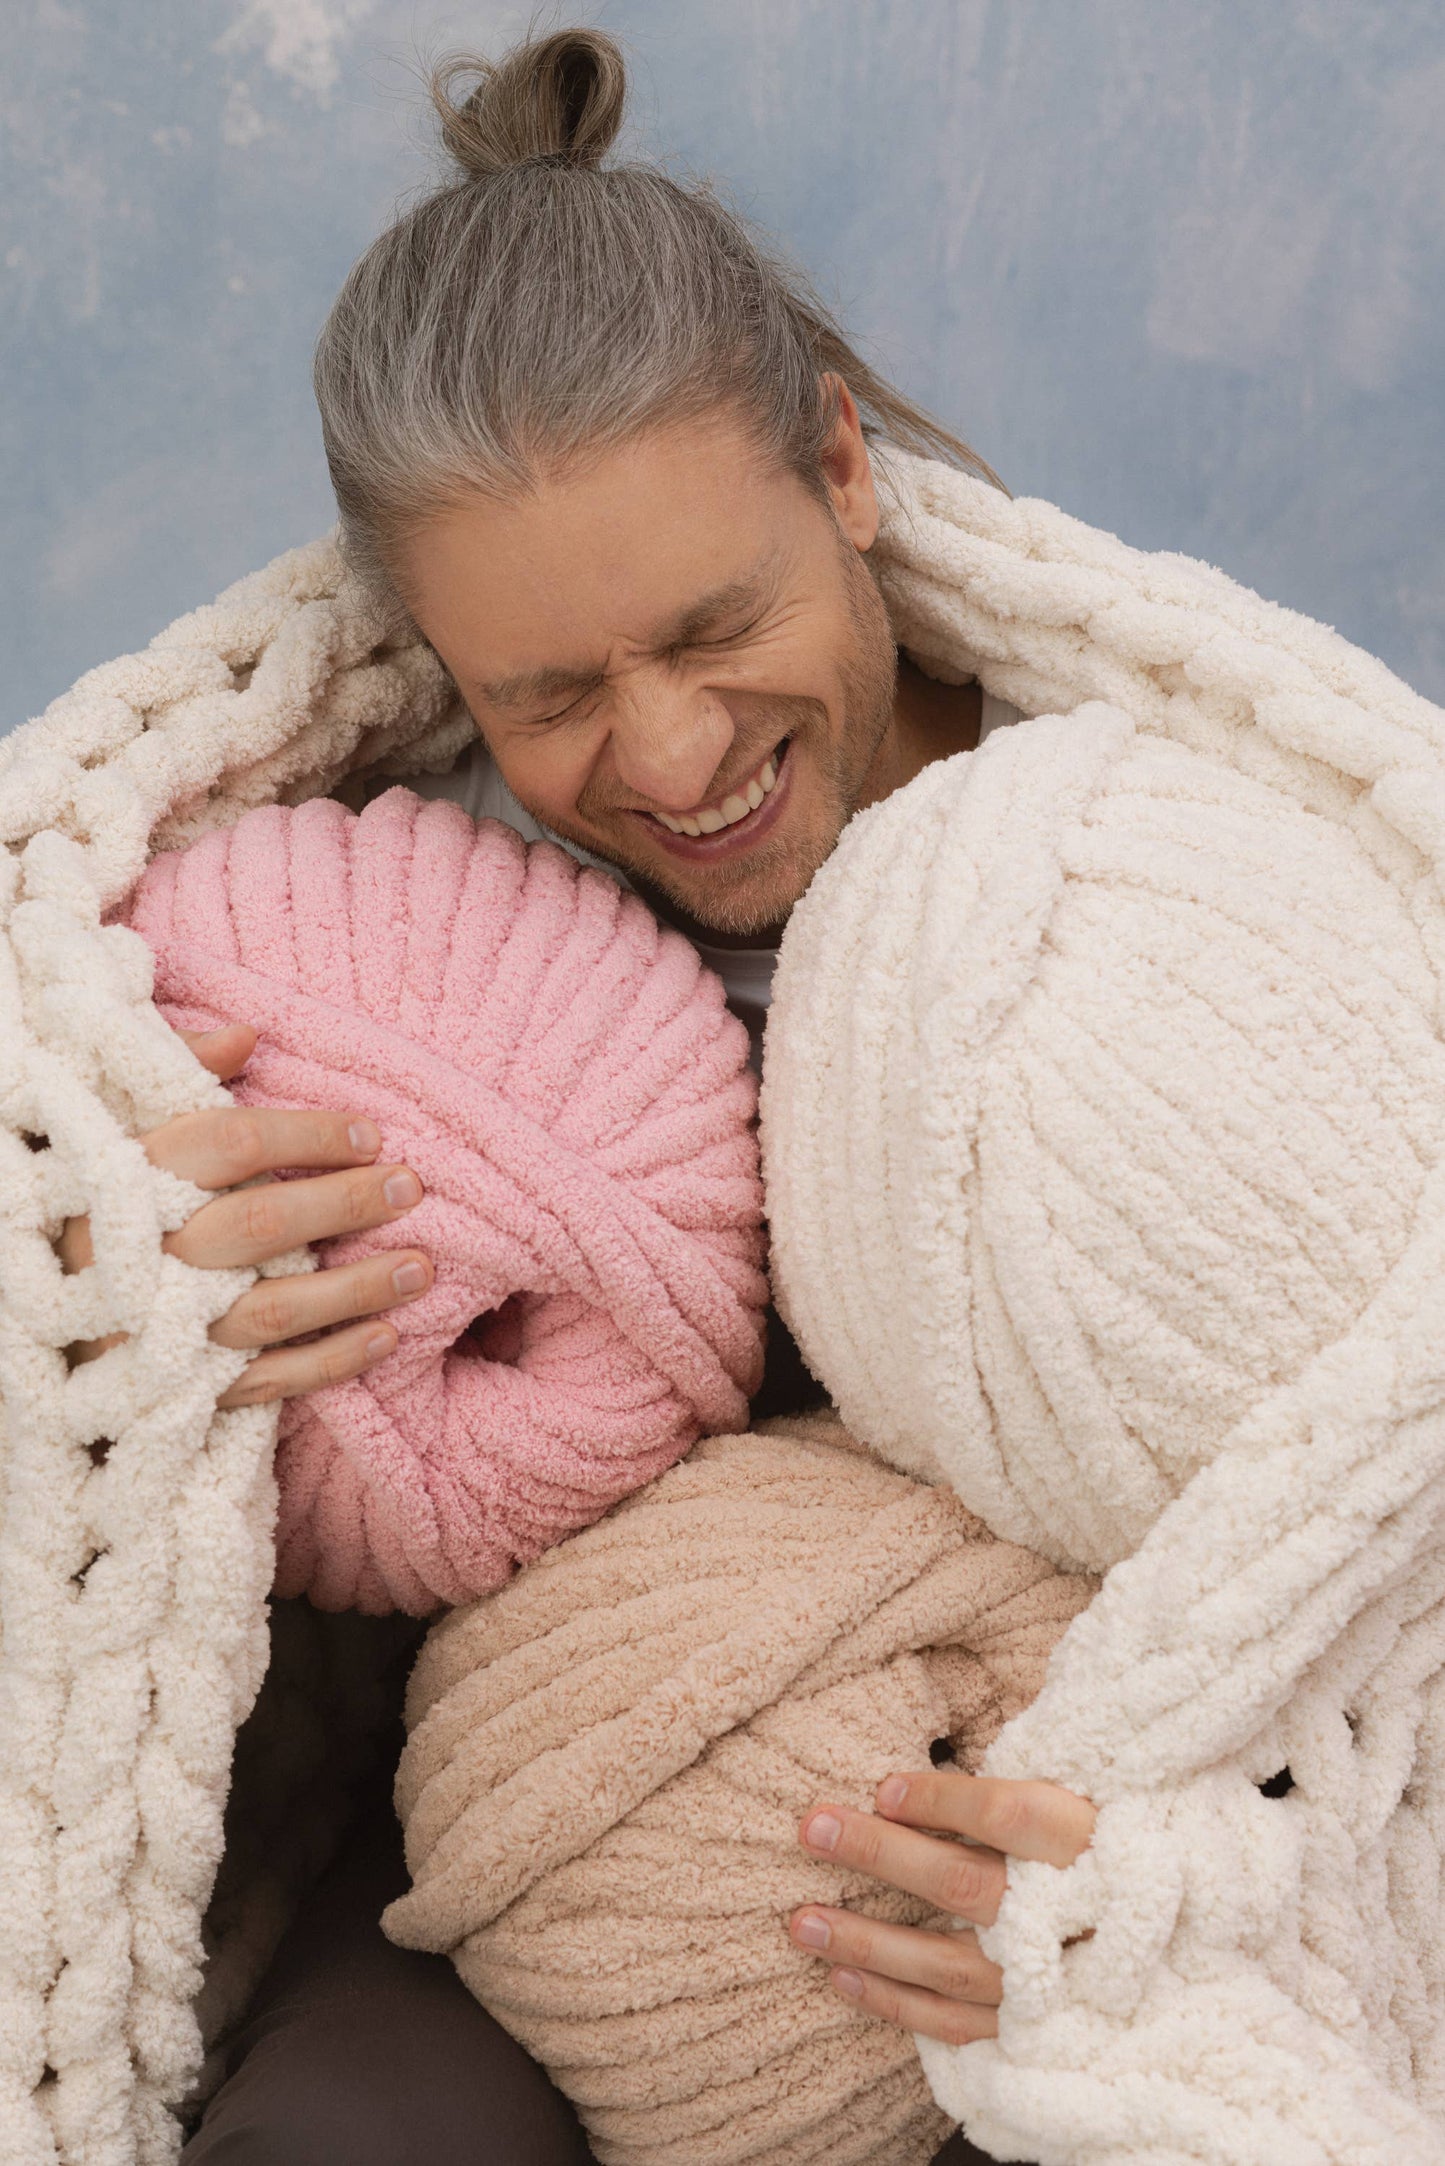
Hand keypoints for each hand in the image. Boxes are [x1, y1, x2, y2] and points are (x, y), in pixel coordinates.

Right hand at [58, 1022, 432, 1407]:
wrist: (47, 1308)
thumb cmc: (114, 1197)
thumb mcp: (130, 1125)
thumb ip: (182, 1074)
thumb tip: (246, 1035)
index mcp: (136, 1176)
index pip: (233, 1144)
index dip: (309, 1135)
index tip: (372, 1133)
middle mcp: (151, 1253)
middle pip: (259, 1224)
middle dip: (345, 1204)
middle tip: (411, 1188)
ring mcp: (167, 1325)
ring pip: (272, 1309)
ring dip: (355, 1290)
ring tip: (421, 1268)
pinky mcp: (187, 1384)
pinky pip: (269, 1377)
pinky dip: (333, 1362)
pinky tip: (387, 1336)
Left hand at [790, 1767, 1094, 2044]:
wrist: (1183, 1958)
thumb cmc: (1114, 1857)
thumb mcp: (1091, 1804)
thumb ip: (1023, 1788)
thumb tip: (935, 1767)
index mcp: (1093, 1845)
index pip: (1009, 1814)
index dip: (941, 1800)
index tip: (882, 1786)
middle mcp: (1073, 1919)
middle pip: (964, 1883)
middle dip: (881, 1854)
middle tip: (812, 1828)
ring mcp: (1054, 1986)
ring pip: (947, 1963)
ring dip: (867, 1942)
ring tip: (802, 1920)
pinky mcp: (1035, 2032)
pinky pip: (953, 2022)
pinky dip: (893, 2002)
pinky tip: (841, 1977)